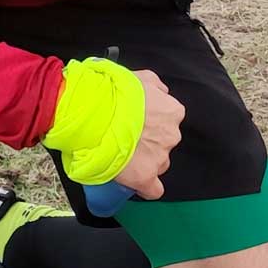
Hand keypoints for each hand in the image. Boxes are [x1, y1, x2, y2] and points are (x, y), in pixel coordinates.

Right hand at [114, 70, 184, 199]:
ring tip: (122, 156)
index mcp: (172, 112)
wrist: (96, 113)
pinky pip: (153, 189)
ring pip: (158, 164)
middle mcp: (170, 135)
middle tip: (128, 138)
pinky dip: (145, 187)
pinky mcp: (145, 176)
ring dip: (145, 161)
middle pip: (164, 144)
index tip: (139, 125)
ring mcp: (159, 157)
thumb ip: (156, 86)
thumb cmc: (116, 93)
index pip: (169, 123)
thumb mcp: (142, 78)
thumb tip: (161, 93)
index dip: (152, 125)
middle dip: (149, 142)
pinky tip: (135, 183)